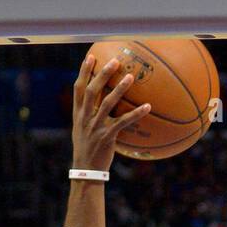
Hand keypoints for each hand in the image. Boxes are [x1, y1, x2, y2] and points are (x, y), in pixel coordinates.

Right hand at [72, 53, 151, 171]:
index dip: (83, 71)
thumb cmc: (87, 149)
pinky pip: (123, 122)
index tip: (90, 56)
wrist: (86, 170)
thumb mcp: (82, 130)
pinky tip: (147, 107)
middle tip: (114, 61)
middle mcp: (85, 118)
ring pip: (107, 103)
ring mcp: (95, 127)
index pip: (78, 88)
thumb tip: (101, 102)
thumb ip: (89, 115)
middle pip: (92, 90)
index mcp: (78, 114)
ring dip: (119, 89)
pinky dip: (136, 114)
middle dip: (102, 74)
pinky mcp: (107, 137)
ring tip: (130, 77)